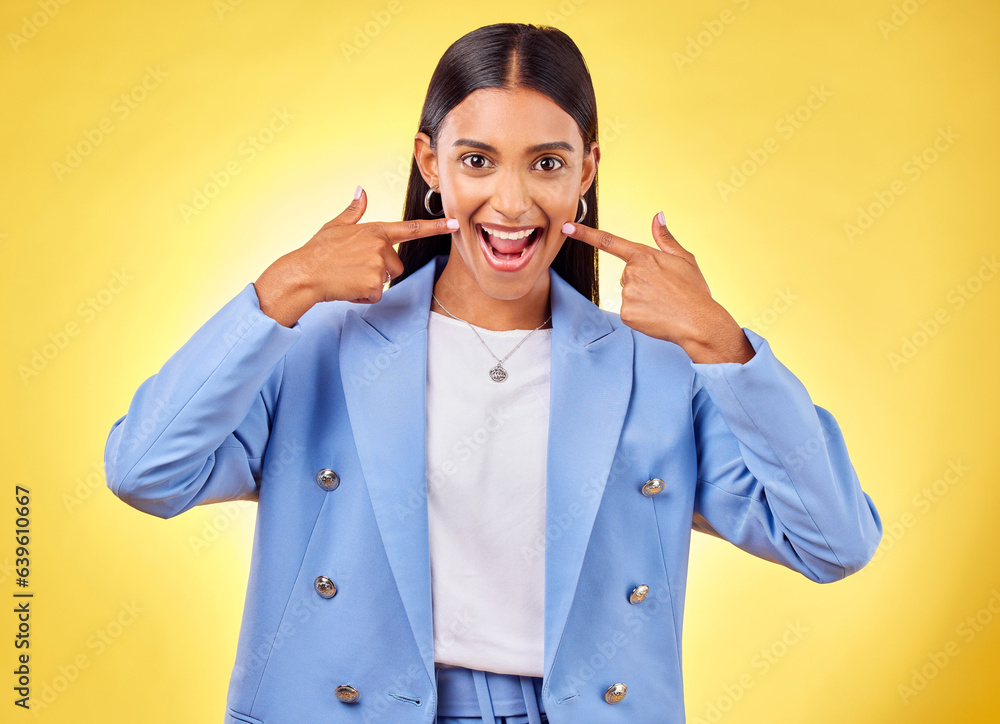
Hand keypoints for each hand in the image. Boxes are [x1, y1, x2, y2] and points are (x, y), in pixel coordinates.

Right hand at [254, 188, 456, 326]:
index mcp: (375, 230)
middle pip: (396, 265)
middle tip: (354, 268)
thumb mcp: (336, 226)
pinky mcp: (374, 284)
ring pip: (386, 280)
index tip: (455, 224)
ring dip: (371, 283)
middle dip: (379, 270)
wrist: (304, 274)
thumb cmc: (318, 251)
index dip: (436, 226)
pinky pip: (376, 295)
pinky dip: (363, 295)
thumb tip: (362, 191)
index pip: (412, 228)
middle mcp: (381, 246)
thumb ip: (354, 211)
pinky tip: (347, 287)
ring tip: (349, 276)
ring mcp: (378, 265)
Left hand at [562, 213, 754, 363]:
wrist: (700, 322)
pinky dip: (641, 315)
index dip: (585, 234)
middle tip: (665, 291)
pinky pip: (629, 312)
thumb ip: (665, 239)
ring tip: (663, 303)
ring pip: (628, 293)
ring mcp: (627, 294)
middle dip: (642, 282)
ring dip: (642, 299)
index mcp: (643, 256)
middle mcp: (631, 272)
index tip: (566, 227)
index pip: (609, 241)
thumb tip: (657, 216)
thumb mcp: (684, 259)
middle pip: (627, 275)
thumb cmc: (694, 291)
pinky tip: (656, 315)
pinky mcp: (626, 314)